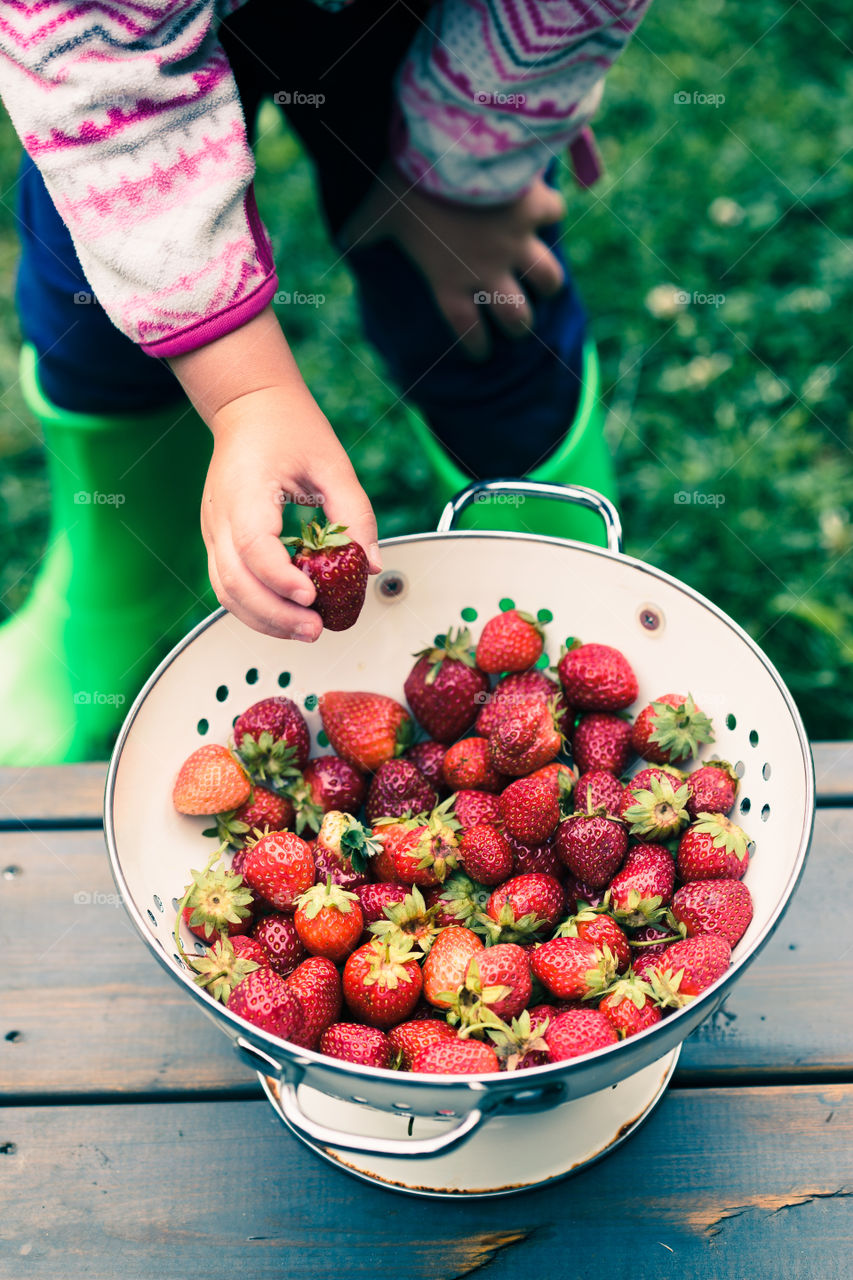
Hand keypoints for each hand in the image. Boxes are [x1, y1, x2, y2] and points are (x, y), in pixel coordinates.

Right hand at [170, 307, 379, 640]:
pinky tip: (287, 618)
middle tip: (316, 630)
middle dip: (276, 615)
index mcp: (246, 490)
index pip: (253, 546)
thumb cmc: (289, 428)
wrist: (249, 407)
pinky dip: (254, 609)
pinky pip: (228, 586)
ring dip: (264, 620)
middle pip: (234, 581)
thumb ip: (355, 514)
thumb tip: (371, 565)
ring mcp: (213, 531)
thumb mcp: (333, 465)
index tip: (312, 596)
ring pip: (226, 592)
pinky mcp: (217, 542)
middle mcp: (219, 515)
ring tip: (306, 632)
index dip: (280, 578)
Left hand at [341, 166, 565, 358]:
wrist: (452, 150)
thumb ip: (364, 230)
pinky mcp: (535, 209)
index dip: (476, 346)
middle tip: (520, 326)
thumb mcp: (378, 211)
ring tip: (547, 285)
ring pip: (547, 279)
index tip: (481, 354)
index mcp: (449, 280)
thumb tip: (343, 240)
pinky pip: (554, 216)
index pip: (467, 329)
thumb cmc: (408, 186)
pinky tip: (550, 208)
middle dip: (520, 326)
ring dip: (548, 284)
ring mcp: (517, 243)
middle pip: (516, 316)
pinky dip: (552, 212)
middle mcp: (488, 270)